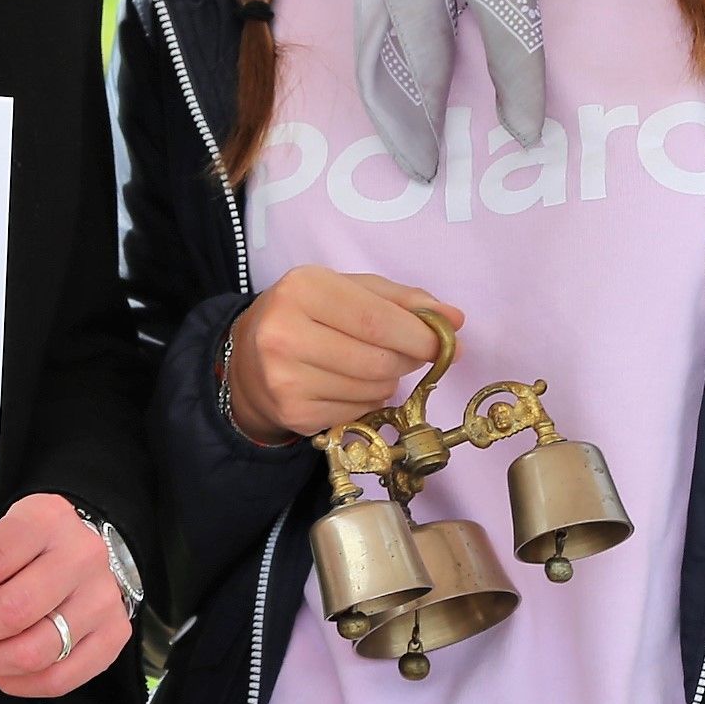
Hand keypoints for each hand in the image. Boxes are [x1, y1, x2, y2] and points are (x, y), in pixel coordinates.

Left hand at [0, 495, 129, 698]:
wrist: (85, 546)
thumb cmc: (27, 542)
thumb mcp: (0, 527)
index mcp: (47, 518)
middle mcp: (82, 556)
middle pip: (11, 612)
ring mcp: (103, 598)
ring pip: (34, 651)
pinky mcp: (115, 634)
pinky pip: (59, 678)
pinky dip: (16, 683)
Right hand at [222, 268, 461, 444]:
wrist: (249, 362)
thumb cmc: (306, 315)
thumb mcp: (346, 290)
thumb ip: (401, 300)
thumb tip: (455, 319)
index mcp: (302, 289)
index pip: (376, 320)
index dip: (419, 335)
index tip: (446, 342)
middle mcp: (285, 334)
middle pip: (378, 359)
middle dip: (409, 359)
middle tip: (414, 353)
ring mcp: (286, 380)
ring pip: (373, 389)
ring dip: (389, 379)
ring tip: (372, 364)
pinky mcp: (294, 414)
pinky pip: (358, 411)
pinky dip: (369, 400)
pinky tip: (352, 384)